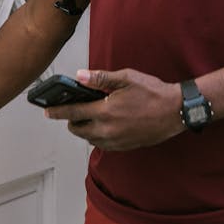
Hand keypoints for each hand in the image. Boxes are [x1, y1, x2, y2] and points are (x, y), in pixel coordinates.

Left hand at [43, 68, 183, 150]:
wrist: (175, 111)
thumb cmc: (153, 92)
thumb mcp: (126, 78)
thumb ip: (100, 79)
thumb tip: (79, 76)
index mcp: (106, 111)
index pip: (73, 113)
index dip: (57, 112)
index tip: (47, 111)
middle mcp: (108, 129)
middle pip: (78, 129)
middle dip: (71, 121)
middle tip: (74, 110)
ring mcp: (116, 140)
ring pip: (89, 138)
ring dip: (85, 128)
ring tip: (90, 115)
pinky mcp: (124, 146)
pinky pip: (102, 143)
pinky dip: (98, 135)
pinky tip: (105, 124)